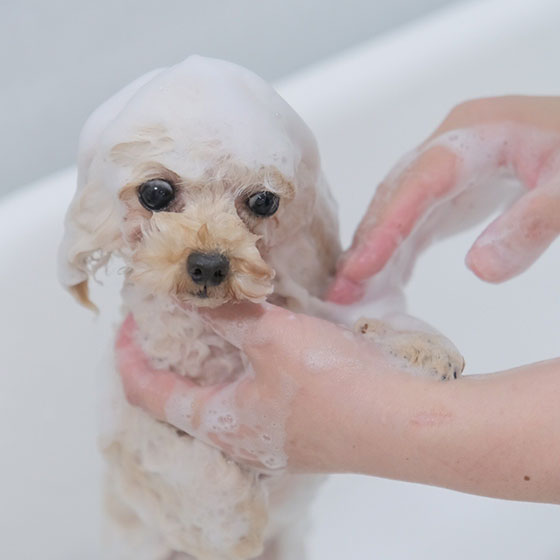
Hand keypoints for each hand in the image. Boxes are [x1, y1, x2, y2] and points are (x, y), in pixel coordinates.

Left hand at [117, 303, 407, 472]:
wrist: (403, 422)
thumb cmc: (332, 383)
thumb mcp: (271, 336)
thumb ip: (224, 313)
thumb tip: (186, 292)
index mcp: (220, 422)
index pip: (150, 392)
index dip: (129, 358)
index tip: (126, 325)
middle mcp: (241, 440)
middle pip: (185, 400)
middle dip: (172, 359)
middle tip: (172, 321)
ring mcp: (274, 440)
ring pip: (225, 399)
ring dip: (213, 363)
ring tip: (215, 326)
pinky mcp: (304, 432)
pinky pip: (257, 399)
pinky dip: (246, 370)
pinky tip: (265, 346)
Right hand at [328, 96, 559, 302]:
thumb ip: (533, 221)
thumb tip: (479, 269)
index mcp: (472, 135)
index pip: (416, 185)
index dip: (384, 228)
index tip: (358, 271)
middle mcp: (448, 147)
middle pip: (394, 198)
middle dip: (366, 247)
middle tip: (340, 295)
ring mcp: (447, 168)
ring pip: (396, 211)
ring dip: (374, 253)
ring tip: (352, 294)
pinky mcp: (452, 188)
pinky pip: (414, 221)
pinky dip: (397, 252)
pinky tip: (385, 279)